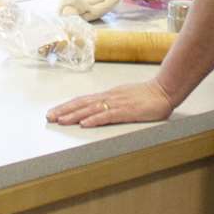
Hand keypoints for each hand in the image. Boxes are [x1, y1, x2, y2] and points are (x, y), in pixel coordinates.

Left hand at [47, 80, 173, 127]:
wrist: (164, 90)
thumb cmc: (147, 95)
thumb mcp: (124, 98)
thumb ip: (112, 104)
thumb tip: (97, 111)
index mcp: (107, 95)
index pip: (82, 100)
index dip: (67, 106)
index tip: (54, 112)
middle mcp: (108, 97)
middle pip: (81, 104)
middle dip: (64, 111)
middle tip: (49, 117)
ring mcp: (117, 103)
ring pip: (90, 109)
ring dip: (74, 115)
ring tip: (61, 120)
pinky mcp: (127, 111)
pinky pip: (108, 115)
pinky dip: (95, 119)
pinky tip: (85, 123)